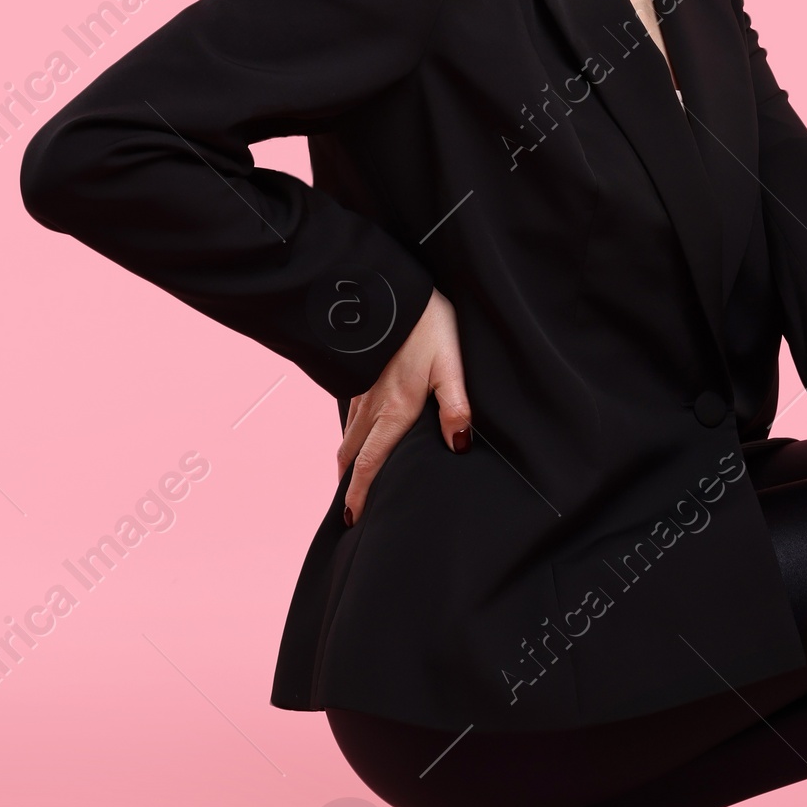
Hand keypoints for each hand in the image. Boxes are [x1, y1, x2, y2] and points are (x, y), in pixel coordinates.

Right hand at [337, 289, 471, 524]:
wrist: (392, 288)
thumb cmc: (427, 325)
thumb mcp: (451, 364)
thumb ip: (456, 406)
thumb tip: (458, 446)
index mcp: (396, 409)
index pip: (372, 462)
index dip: (361, 493)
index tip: (353, 519)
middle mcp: (373, 405)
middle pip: (354, 455)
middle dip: (350, 485)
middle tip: (349, 511)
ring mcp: (362, 389)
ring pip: (349, 435)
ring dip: (348, 461)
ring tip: (350, 480)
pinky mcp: (361, 374)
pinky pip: (350, 415)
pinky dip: (349, 436)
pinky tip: (355, 436)